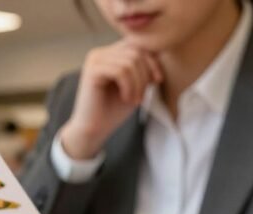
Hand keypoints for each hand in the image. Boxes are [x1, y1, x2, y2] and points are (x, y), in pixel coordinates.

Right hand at [61, 41, 162, 159]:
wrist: (94, 130)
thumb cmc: (113, 110)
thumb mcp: (135, 85)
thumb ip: (144, 69)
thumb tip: (160, 52)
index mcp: (109, 54)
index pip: (137, 45)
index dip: (152, 61)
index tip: (157, 81)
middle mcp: (100, 53)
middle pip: (135, 51)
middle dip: (145, 74)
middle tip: (142, 96)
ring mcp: (94, 60)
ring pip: (130, 61)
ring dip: (138, 83)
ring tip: (134, 100)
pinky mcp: (92, 71)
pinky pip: (120, 71)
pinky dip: (129, 87)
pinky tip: (126, 98)